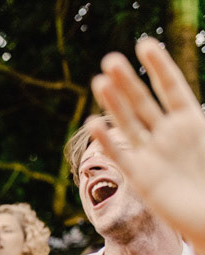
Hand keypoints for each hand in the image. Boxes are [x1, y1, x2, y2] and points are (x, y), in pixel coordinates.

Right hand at [89, 37, 204, 252]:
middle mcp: (169, 135)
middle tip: (111, 60)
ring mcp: (152, 154)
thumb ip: (203, 126)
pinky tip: (94, 123)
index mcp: (192, 123)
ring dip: (114, 102)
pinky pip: (121, 155)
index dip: (160, 67)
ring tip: (99, 81)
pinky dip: (107, 140)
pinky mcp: (140, 177)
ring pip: (130, 122)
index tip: (145, 44)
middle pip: (145, 102)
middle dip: (129, 81)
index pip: (173, 88)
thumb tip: (196, 110)